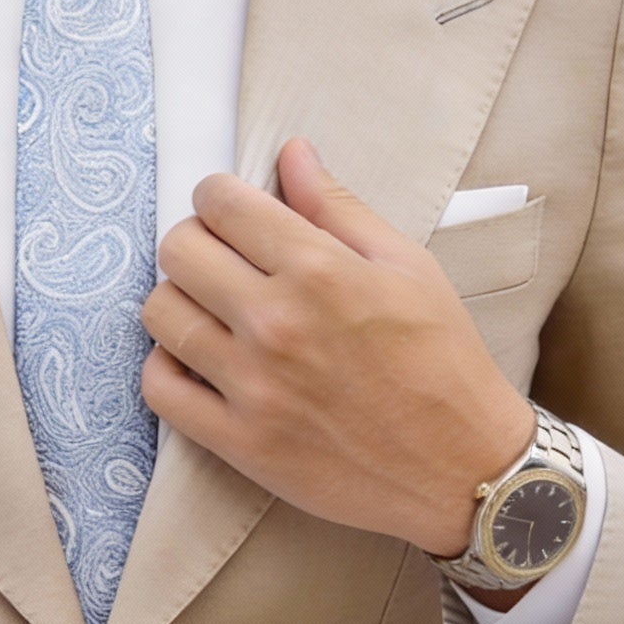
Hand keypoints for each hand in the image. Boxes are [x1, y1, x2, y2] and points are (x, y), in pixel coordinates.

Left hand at [141, 138, 534, 560]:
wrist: (464, 468)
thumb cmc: (443, 363)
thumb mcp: (408, 267)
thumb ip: (339, 208)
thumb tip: (292, 154)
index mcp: (319, 270)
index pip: (222, 203)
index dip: (219, 196)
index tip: (231, 211)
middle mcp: (276, 323)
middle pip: (179, 251)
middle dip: (194, 241)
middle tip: (220, 259)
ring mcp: (252, 386)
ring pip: (161, 314)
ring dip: (177, 301)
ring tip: (210, 310)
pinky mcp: (239, 442)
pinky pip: (159, 388)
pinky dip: (166, 367)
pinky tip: (197, 361)